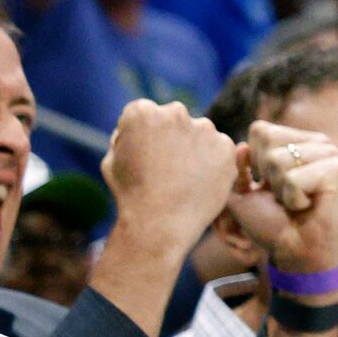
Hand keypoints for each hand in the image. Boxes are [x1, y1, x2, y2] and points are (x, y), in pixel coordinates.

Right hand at [102, 101, 244, 250]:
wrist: (159, 223)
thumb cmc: (131, 194)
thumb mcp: (112, 160)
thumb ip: (126, 135)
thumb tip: (141, 127)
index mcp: (142, 113)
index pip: (145, 114)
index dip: (142, 136)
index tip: (143, 157)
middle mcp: (175, 113)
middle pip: (175, 120)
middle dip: (172, 137)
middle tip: (167, 168)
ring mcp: (205, 129)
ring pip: (200, 134)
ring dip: (195, 149)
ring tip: (183, 179)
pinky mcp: (226, 147)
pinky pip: (220, 150)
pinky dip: (213, 163)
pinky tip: (200, 183)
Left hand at [226, 122, 337, 279]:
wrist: (298, 252)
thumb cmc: (273, 224)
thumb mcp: (242, 194)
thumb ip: (236, 168)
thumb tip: (241, 147)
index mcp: (299, 142)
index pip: (261, 130)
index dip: (253, 161)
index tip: (268, 185)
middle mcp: (317, 143)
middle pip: (268, 141)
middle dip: (266, 175)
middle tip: (284, 195)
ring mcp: (330, 154)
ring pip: (279, 161)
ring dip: (280, 190)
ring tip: (297, 202)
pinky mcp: (337, 170)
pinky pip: (293, 179)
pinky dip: (293, 199)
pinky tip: (308, 206)